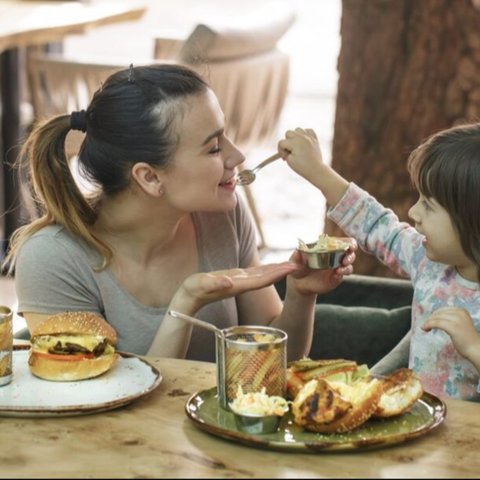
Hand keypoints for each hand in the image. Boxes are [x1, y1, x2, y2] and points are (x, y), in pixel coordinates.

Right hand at [177, 262, 300, 312]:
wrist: (188, 299)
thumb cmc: (192, 291)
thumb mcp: (200, 286)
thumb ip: (213, 284)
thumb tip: (228, 282)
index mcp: (236, 286)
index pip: (261, 280)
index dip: (277, 274)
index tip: (291, 268)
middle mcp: (241, 285)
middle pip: (267, 277)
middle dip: (283, 271)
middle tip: (301, 262)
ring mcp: (240, 282)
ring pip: (263, 275)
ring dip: (278, 269)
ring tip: (293, 262)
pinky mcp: (236, 278)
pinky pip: (256, 273)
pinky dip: (267, 268)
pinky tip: (275, 265)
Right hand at [277, 128, 323, 180]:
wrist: (316, 171)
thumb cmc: (301, 167)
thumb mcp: (289, 160)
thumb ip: (285, 151)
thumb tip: (286, 145)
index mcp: (295, 143)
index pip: (281, 142)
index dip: (280, 151)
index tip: (284, 159)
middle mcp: (302, 137)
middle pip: (288, 133)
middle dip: (287, 142)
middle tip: (290, 152)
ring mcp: (310, 137)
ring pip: (298, 129)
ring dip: (295, 136)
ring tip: (297, 146)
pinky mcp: (315, 139)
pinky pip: (308, 130)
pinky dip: (305, 134)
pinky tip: (304, 142)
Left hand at [287, 239, 356, 295]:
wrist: (299, 282)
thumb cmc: (298, 266)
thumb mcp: (295, 261)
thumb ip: (296, 257)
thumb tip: (297, 251)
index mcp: (328, 246)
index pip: (344, 242)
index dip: (350, 243)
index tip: (350, 246)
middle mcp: (336, 256)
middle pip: (351, 253)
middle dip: (350, 256)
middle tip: (344, 260)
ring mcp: (337, 267)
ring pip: (349, 266)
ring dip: (347, 267)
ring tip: (339, 270)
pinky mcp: (336, 278)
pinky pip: (342, 275)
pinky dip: (341, 275)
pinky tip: (336, 275)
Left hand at [423, 307, 479, 360]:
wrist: (476, 349)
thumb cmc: (468, 340)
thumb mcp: (460, 324)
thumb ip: (451, 319)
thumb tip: (436, 318)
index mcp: (462, 311)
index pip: (443, 310)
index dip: (435, 315)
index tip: (430, 320)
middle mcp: (459, 313)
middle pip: (439, 313)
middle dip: (431, 318)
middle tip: (426, 325)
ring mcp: (456, 319)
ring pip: (436, 318)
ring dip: (428, 322)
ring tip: (425, 328)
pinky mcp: (452, 327)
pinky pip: (436, 323)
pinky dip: (428, 325)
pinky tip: (425, 329)